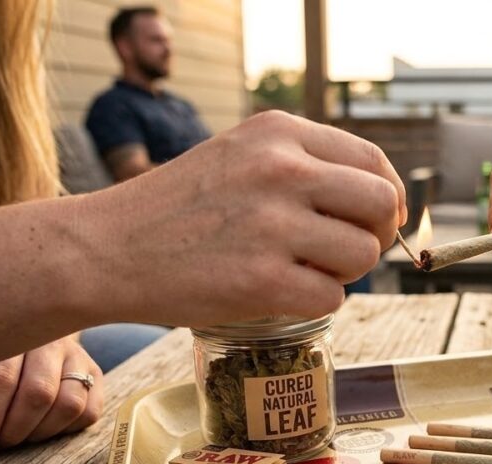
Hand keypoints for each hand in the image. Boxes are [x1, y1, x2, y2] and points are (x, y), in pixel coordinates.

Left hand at [0, 336, 103, 459]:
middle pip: (40, 393)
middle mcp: (51, 342)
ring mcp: (78, 357)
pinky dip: (65, 429)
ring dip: (42, 432)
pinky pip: (90, 412)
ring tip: (22, 436)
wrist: (29, 338)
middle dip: (15, 429)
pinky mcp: (96, 373)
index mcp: (14, 335)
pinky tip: (45, 427)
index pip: (1, 378)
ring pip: (70, 405)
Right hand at [82, 110, 405, 327]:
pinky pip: (333, 297)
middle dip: (374, 234)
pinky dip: (315, 302)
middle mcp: (281, 170)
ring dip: (343, 272)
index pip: (372, 162)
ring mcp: (272, 225)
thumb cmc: (179, 207)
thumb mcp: (241, 156)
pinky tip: (280, 292)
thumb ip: (306, 166)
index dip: (386, 197)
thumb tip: (384, 201)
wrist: (106, 249)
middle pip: (380, 204)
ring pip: (363, 254)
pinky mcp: (262, 280)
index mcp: (278, 133)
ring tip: (301, 269)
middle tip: (344, 250)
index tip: (377, 219)